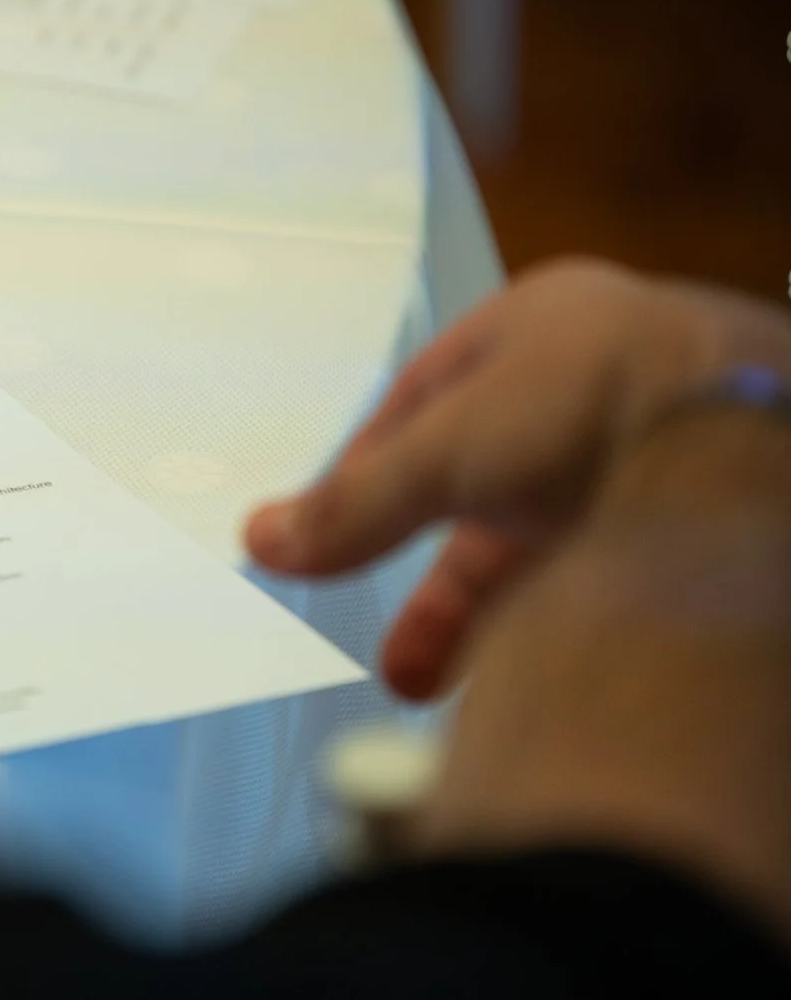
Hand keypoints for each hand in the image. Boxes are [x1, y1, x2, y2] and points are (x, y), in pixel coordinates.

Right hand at [244, 258, 790, 699]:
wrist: (752, 456)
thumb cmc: (604, 400)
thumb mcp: (444, 449)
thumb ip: (356, 501)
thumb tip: (262, 540)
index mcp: (542, 322)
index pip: (428, 397)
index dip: (369, 467)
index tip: (328, 530)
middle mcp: (604, 380)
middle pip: (490, 485)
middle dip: (433, 573)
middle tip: (390, 639)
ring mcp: (661, 448)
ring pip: (554, 540)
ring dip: (488, 612)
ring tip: (430, 682)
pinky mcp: (706, 522)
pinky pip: (611, 578)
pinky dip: (558, 624)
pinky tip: (520, 672)